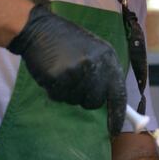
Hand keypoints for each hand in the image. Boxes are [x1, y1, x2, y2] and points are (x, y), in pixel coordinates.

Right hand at [9, 4, 127, 134]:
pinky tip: (53, 73)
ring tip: (63, 71)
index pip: (118, 94)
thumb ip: (104, 72)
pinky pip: (59, 96)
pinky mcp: (59, 77)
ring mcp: (77, 72)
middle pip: (95, 101)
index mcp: (108, 57)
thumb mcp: (94, 50)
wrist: (40, 29)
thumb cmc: (67, 40)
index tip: (114, 130)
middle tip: (76, 81)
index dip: (117, 114)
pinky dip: (55, 90)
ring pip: (76, 100)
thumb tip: (111, 101)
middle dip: (86, 98)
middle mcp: (96, 66)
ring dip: (69, 92)